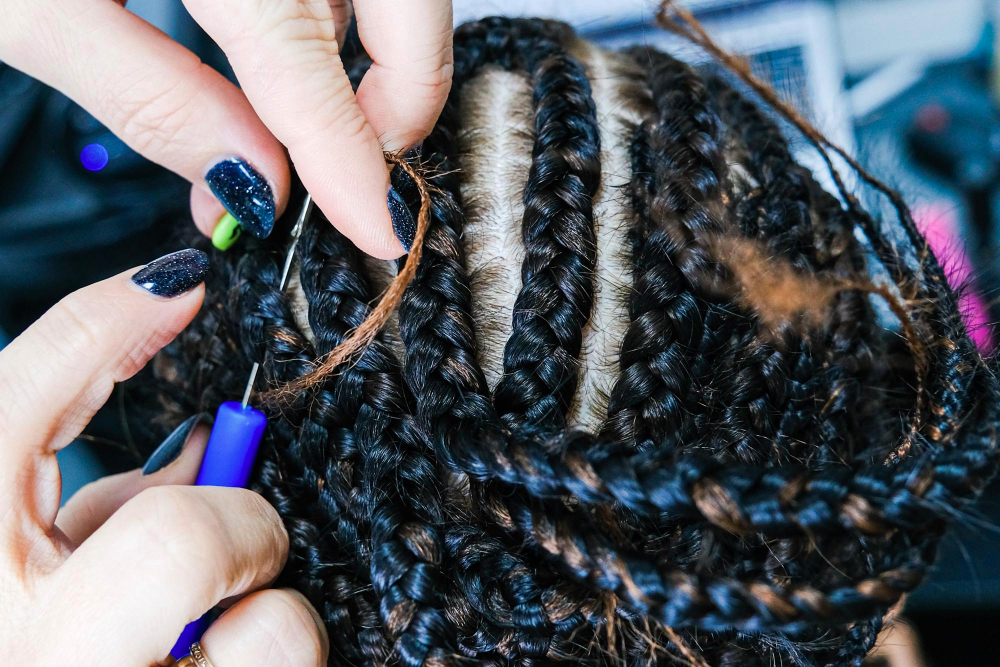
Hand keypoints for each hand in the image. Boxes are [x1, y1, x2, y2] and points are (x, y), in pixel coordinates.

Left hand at [0, 0, 453, 257]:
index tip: (376, 228)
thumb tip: (248, 176)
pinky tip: (278, 54)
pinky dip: (329, 16)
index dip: (353, 156)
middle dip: (398, 97)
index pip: (306, 57)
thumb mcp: (25, 5)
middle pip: (405, 1)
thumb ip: (148, 94)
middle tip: (349, 169)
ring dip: (364, 59)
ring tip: (296, 121)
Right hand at [0, 249, 326, 665]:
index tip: (178, 284)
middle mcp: (34, 654)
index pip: (10, 412)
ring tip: (220, 640)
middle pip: (176, 541)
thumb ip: (100, 504)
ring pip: (271, 636)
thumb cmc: (37, 634)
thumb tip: (206, 447)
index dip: (100, 328)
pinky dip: (277, 657)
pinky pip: (284, 664)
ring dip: (271, 620)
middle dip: (235, 524)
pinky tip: (222, 663)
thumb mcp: (26, 561)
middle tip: (234, 534)